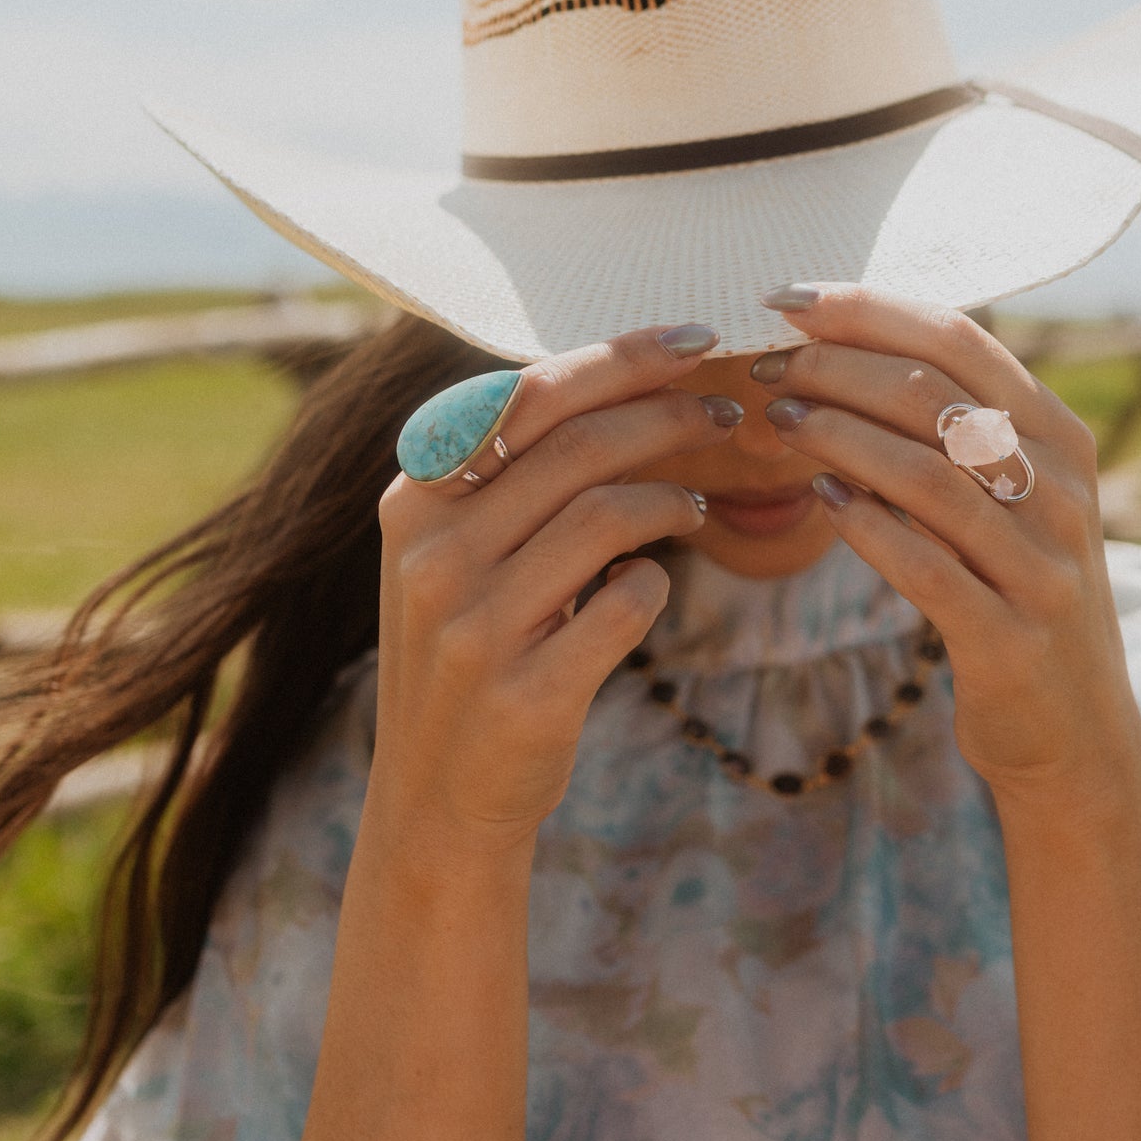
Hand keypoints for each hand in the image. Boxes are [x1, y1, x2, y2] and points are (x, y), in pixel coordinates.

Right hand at [371, 325, 740, 847]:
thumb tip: (617, 381)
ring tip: (698, 505)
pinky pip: (626, 605)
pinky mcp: (524, 693)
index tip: (693, 339)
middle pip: (577, 445)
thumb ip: (508, 477)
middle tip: (726, 411)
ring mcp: (473, 627)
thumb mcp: (454, 556)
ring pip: (606, 515)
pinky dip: (657, 582)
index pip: (527, 395)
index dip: (619, 358)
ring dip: (671, 498)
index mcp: (414, 500)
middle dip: (667, 415)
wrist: (437, 801)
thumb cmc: (471, 654)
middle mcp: (433, 555)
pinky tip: (654, 584)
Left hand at [756, 286, 1140, 801]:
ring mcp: (1042, 565)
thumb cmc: (1017, 593)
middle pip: (935, 397)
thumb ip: (959, 427)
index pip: (960, 340)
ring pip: (926, 475)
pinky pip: (927, 566)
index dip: (868, 310)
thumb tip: (852, 346)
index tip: (785, 298)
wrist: (1075, 728)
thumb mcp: (1014, 498)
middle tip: (767, 365)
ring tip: (778, 417)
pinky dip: (866, 525)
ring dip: (840, 436)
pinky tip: (819, 498)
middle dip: (838, 368)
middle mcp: (1061, 490)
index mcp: (1060, 438)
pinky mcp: (1011, 636)